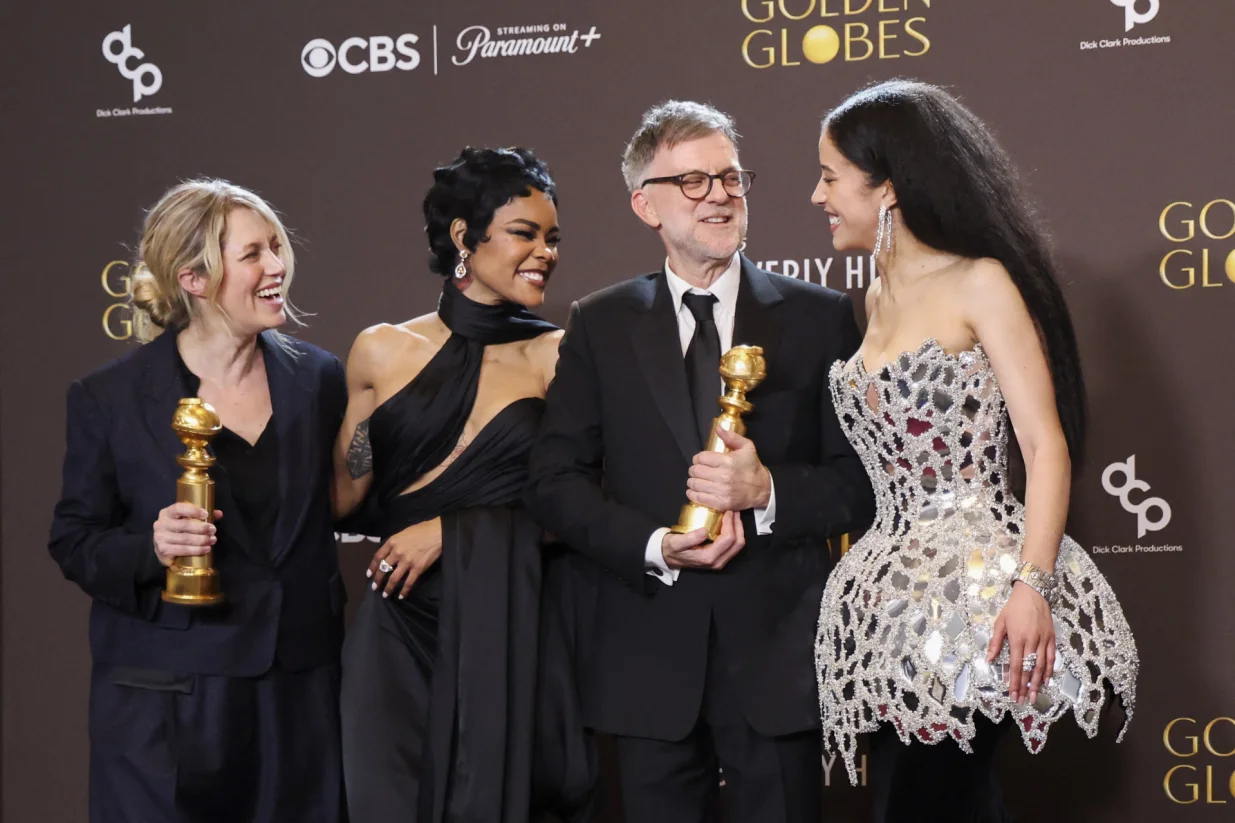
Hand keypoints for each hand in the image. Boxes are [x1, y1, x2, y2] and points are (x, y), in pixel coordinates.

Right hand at [152, 503, 221, 566]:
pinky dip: (196, 550)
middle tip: (213, 530)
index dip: (193, 511)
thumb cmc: (179, 530)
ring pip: (184, 539)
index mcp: (167, 512)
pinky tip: (205, 549)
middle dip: (201, 528)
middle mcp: (161, 524)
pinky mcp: (163, 550)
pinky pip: (182, 550)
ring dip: (201, 540)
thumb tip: (219, 513)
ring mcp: (160, 538)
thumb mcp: (188, 519)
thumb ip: (202, 515)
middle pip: (184, 525)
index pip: (179, 508)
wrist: (164, 547)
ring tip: (212, 540)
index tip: (206, 514)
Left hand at [368, 519, 442, 599]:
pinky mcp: (418, 569)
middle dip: (377, 580)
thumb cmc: (422, 530)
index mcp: (392, 542)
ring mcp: (407, 561)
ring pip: (393, 578)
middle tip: (374, 587)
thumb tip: (388, 553)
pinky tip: (401, 596)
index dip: (372, 567)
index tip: (369, 575)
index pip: (377, 557)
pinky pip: (408, 583)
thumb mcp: (403, 533)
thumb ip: (394, 543)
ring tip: (385, 594)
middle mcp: (397, 552)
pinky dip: (404, 591)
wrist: (438, 533)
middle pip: (383, 569)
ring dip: (388, 588)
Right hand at [660, 511, 745, 570]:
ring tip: (733, 515)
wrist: (669, 557)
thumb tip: (705, 531)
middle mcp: (717, 562)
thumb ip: (689, 538)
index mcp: (709, 557)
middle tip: (734, 511)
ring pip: (738, 545)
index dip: (730, 524)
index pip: (728, 540)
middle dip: (738, 525)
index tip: (727, 511)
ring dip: (738, 529)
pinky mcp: (720, 558)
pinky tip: (729, 522)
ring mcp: (720, 561)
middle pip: (738, 543)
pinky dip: (734, 533)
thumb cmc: (672, 548)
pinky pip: (733, 545)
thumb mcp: (675, 542)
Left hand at [686, 429, 770, 512]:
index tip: (700, 461)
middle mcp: (723, 476)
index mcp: (727, 461)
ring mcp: (721, 491)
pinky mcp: (720, 503)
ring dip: (692, 481)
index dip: (697, 458)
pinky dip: (693, 494)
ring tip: (697, 480)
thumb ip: (732, 437)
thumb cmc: (752, 467)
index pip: (701, 458)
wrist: (761, 489)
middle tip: (698, 471)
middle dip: (694, 470)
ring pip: (695, 484)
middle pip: (696, 471)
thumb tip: (718, 428)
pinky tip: (695, 491)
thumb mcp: (747, 447)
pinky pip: (698, 498)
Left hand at [987, 581, 1055, 704]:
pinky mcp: (1052, 638)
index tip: (1012, 695)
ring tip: (1034, 696)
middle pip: (1029, 669)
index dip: (1014, 682)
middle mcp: (1032, 642)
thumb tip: (989, 660)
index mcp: (1017, 639)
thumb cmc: (1013, 608)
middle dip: (1025, 687)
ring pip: (1042, 666)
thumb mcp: (1000, 622)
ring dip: (1038, 683)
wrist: (1033, 593)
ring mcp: (1044, 641)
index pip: (1016, 666)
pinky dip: (1049, 670)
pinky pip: (1051, 658)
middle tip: (1023, 701)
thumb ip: (996, 642)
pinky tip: (1046, 680)